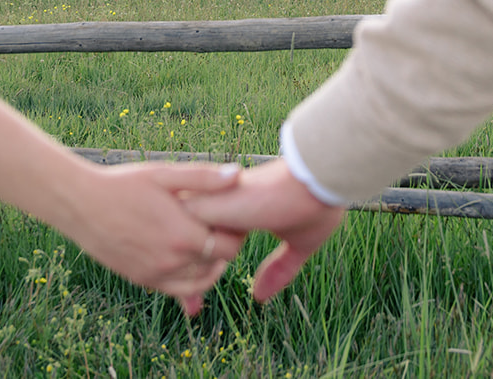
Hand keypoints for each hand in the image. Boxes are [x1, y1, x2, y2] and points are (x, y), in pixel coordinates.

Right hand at [63, 161, 245, 314]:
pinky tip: (191, 259)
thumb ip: (203, 178)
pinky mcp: (142, 280)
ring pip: (200, 281)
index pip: (230, 246)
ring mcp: (155, 275)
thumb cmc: (124, 184)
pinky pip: (177, 290)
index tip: (233, 217)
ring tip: (207, 240)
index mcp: (182, 235)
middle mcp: (171, 262)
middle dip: (225, 246)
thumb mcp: (164, 174)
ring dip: (210, 264)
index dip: (237, 232)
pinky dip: (191, 280)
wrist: (80, 204)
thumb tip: (238, 175)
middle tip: (222, 225)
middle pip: (218, 263)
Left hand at [185, 159, 346, 301]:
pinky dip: (186, 262)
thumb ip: (279, 268)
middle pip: (186, 240)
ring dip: (184, 270)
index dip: (204, 268)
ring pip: (177, 240)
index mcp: (239, 212)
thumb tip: (261, 298)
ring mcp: (211, 204)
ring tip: (194, 303)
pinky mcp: (205, 206)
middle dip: (183, 276)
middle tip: (192, 310)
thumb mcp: (298, 244)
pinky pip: (176, 239)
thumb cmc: (315, 206)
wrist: (316, 182)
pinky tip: (198, 282)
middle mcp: (221, 206)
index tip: (201, 301)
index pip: (210, 241)